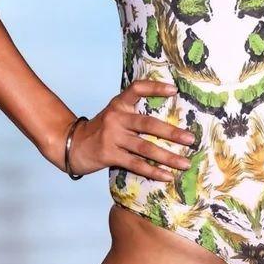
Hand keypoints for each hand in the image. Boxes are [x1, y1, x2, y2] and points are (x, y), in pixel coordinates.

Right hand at [63, 79, 196, 181]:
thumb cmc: (102, 129)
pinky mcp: (110, 155)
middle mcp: (116, 117)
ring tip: (185, 163)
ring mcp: (112, 137)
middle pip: (148, 124)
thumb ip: (134, 111)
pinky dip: (153, 171)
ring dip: (167, 156)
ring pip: (145, 147)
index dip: (155, 87)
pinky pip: (136, 164)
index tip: (174, 90)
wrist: (72, 145)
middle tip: (191, 139)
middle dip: (172, 133)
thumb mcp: (115, 113)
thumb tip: (166, 117)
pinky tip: (167, 176)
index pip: (138, 88)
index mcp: (119, 103)